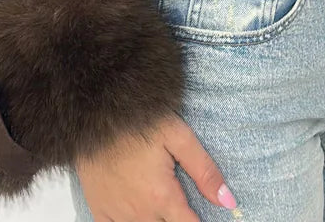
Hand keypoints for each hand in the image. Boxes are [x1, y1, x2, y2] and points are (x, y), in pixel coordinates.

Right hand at [74, 110, 237, 220]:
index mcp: (161, 197)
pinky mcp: (99, 210)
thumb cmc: (140, 120)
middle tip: (176, 200)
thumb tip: (228, 202)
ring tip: (160, 203)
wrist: (95, 112)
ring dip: (155, 220)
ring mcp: (117, 215)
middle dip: (176, 219)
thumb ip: (204, 171)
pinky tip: (136, 213)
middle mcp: (139, 213)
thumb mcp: (178, 137)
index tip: (202, 215)